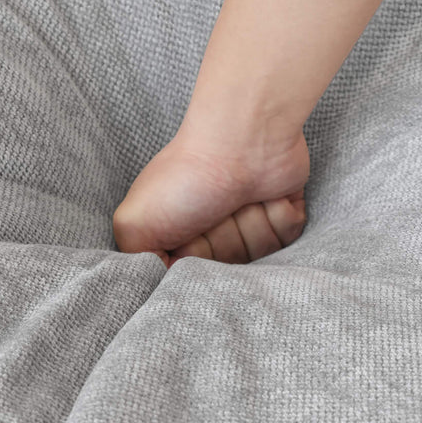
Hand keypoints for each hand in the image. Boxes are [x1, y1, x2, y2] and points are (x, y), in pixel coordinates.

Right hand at [112, 106, 309, 266]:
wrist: (241, 138)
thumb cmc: (187, 176)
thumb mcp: (134, 224)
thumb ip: (138, 265)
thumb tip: (163, 284)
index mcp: (179, 237)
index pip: (193, 281)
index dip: (192, 263)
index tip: (185, 240)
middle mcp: (214, 233)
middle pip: (228, 273)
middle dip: (222, 244)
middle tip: (212, 209)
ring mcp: (250, 223)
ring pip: (260, 258)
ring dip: (250, 226)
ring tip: (238, 196)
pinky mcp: (284, 214)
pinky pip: (287, 240)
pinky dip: (277, 216)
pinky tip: (265, 193)